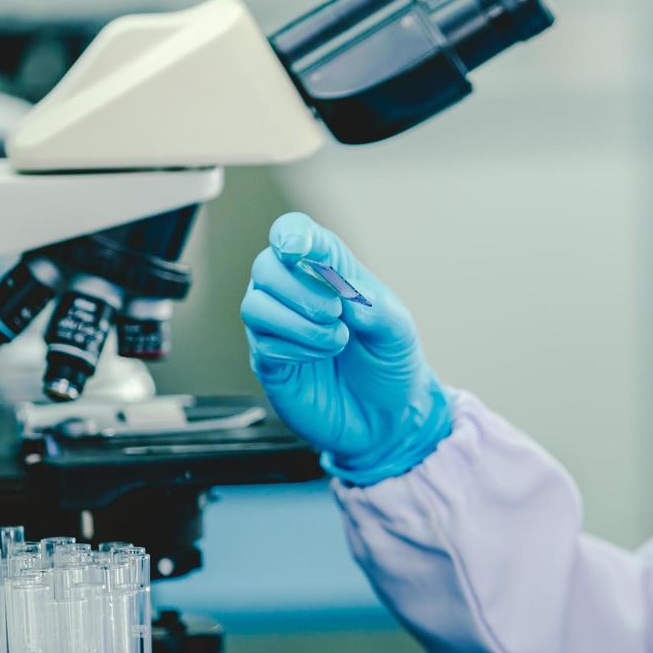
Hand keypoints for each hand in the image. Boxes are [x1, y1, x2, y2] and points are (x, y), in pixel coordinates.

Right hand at [240, 212, 451, 484]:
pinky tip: (322, 357)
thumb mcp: (398, 330)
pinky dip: (296, 349)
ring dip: (298, 322)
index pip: (295, 234)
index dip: (291, 234)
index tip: (297, 247)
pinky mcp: (269, 363)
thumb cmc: (390, 364)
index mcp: (327, 271)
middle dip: (301, 289)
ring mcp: (278, 328)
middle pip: (266, 266)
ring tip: (337, 339)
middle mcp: (294, 293)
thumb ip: (376, 306)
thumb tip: (346, 294)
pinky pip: (263, 345)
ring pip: (255, 305)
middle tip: (338, 312)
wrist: (388, 418)